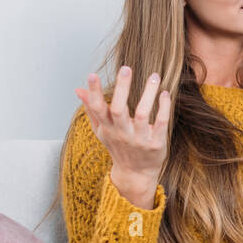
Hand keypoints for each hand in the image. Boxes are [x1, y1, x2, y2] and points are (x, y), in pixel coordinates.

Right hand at [74, 66, 170, 186]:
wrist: (135, 173)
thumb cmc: (118, 147)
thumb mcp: (102, 130)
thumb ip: (91, 109)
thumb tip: (78, 89)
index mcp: (107, 128)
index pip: (97, 109)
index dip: (93, 92)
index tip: (92, 75)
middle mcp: (121, 133)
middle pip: (118, 109)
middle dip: (121, 89)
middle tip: (126, 68)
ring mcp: (139, 139)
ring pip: (141, 114)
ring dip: (148, 94)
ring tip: (154, 76)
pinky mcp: (156, 144)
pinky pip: (160, 123)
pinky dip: (163, 108)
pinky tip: (165, 93)